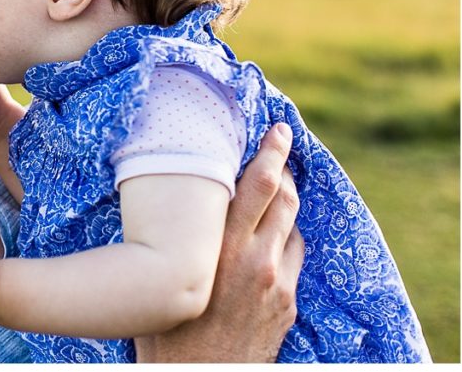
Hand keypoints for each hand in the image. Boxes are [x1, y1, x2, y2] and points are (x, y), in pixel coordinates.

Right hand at [134, 123, 303, 362]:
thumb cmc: (168, 330)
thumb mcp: (169, 276)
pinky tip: (270, 237)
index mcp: (223, 248)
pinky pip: (293, 257)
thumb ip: (181, 241)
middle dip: (285, 169)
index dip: (273, 152)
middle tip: (280, 147)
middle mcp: (256, 260)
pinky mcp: (287, 303)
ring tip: (274, 190)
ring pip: (293, 227)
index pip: (259, 186)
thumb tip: (171, 206)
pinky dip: (285, 240)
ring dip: (286, 205)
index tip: (279, 130)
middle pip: (284, 199)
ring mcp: (278, 283)